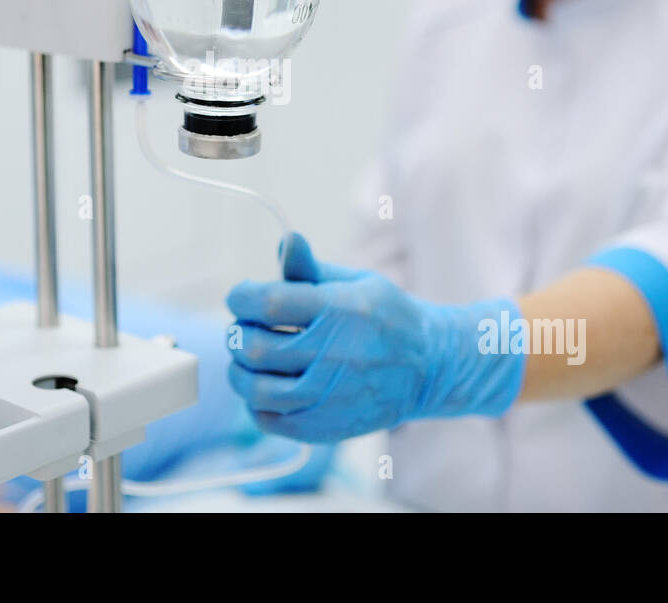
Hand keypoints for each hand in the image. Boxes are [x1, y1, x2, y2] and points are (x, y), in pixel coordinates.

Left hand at [225, 233, 524, 441]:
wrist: (429, 366)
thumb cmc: (385, 316)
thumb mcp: (355, 281)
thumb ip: (309, 268)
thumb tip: (284, 240)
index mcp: (340, 310)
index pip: (268, 302)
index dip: (241, 298)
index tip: (241, 297)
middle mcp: (335, 355)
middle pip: (255, 348)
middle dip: (238, 333)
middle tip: (245, 328)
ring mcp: (331, 396)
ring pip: (256, 390)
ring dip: (240, 371)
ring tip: (248, 360)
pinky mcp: (328, 427)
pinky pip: (270, 420)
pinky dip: (255, 404)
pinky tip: (266, 387)